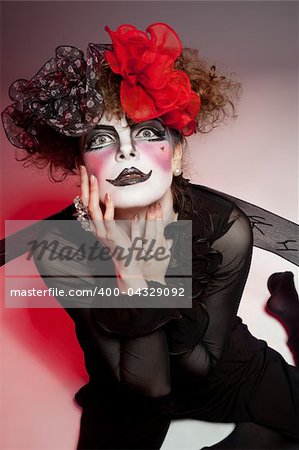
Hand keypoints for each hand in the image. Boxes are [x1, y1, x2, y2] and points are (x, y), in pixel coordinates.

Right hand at [80, 166, 171, 287]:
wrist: (126, 262)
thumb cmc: (122, 243)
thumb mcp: (113, 226)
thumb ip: (109, 214)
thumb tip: (108, 198)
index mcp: (95, 222)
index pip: (85, 200)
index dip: (83, 186)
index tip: (83, 171)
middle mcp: (95, 225)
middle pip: (85, 202)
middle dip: (83, 184)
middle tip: (83, 169)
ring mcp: (102, 230)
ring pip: (93, 209)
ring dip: (92, 192)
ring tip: (93, 178)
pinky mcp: (111, 234)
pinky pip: (107, 219)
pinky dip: (107, 207)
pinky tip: (109, 196)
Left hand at [134, 201, 171, 284]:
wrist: (150, 282)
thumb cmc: (157, 267)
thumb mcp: (165, 255)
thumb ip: (166, 242)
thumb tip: (168, 232)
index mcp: (161, 250)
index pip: (161, 231)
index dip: (160, 218)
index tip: (159, 207)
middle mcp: (152, 253)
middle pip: (154, 234)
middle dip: (154, 219)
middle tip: (153, 205)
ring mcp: (143, 255)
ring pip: (143, 239)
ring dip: (141, 225)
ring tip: (139, 213)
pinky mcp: (134, 257)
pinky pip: (133, 244)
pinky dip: (133, 232)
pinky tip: (131, 225)